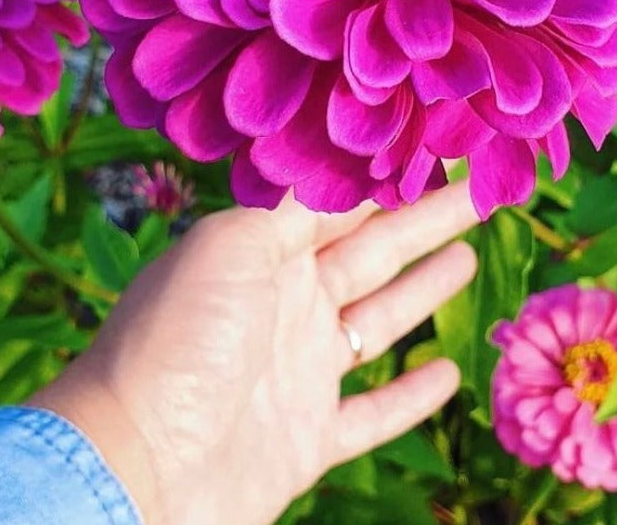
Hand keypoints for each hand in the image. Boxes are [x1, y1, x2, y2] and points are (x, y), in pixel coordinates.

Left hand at [31, 182, 479, 524]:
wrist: (135, 466)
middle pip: (373, 251)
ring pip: (379, 321)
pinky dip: (410, 397)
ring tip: (468, 255)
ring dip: (423, 290)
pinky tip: (448, 374)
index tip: (437, 149)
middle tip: (480, 189)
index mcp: (262, 252)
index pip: (340, 202)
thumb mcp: (231, 247)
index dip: (390, 177)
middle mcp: (283, 303)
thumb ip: (288, 205)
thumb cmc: (177, 342)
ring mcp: (297, 372)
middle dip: (425, 220)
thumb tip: (334, 156)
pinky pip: (372, 412)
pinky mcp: (307, 438)